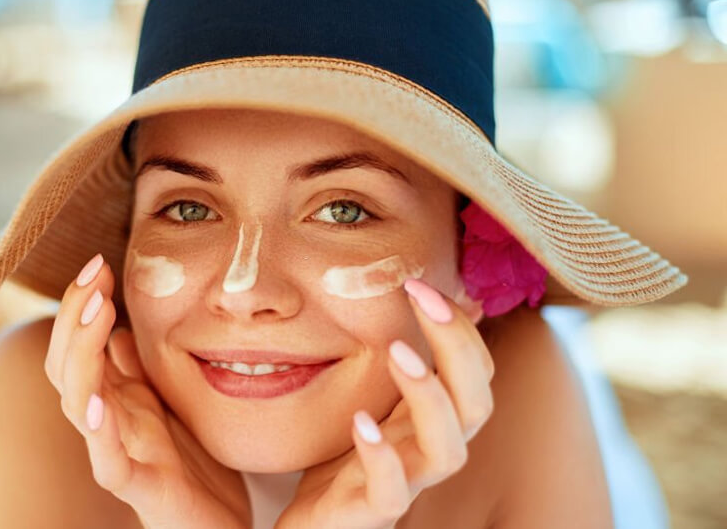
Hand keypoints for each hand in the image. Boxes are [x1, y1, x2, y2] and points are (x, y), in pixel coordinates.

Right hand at [44, 254, 250, 528]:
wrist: (217, 524)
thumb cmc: (193, 461)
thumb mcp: (170, 399)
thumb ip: (140, 367)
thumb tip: (118, 324)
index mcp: (117, 397)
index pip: (80, 343)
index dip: (81, 302)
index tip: (98, 260)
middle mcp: (109, 421)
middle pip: (67, 364)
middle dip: (75, 314)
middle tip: (93, 271)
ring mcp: (119, 453)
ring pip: (78, 404)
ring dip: (82, 354)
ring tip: (96, 311)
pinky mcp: (139, 487)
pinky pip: (109, 459)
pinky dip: (99, 429)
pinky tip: (98, 402)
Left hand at [274, 277, 495, 528]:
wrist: (311, 526)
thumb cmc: (341, 460)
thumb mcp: (370, 400)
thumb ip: (399, 362)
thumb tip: (427, 298)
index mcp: (429, 419)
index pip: (474, 372)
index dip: (460, 327)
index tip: (420, 282)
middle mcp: (428, 450)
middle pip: (476, 403)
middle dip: (457, 345)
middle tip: (420, 295)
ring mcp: (406, 483)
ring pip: (449, 449)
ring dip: (430, 396)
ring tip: (399, 351)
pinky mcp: (371, 512)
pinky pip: (392, 492)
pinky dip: (382, 457)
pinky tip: (361, 422)